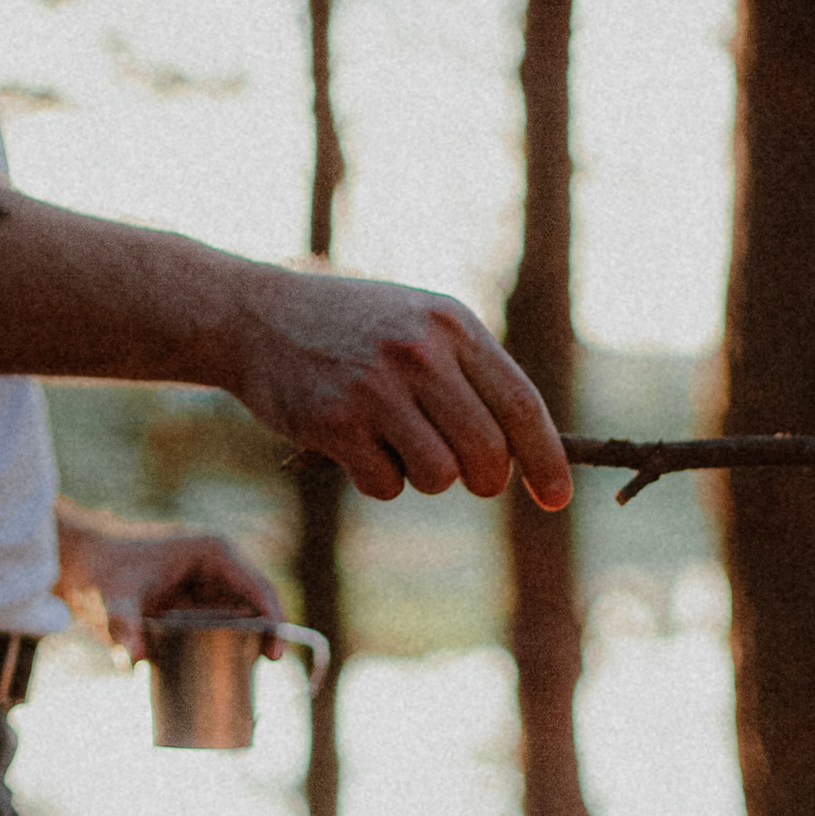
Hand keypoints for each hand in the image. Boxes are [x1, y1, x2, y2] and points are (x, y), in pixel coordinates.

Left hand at [53, 507, 284, 662]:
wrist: (80, 563)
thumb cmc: (101, 573)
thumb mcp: (114, 601)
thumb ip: (124, 628)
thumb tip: (132, 661)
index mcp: (213, 553)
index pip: (259, 588)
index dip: (275, 621)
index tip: (274, 656)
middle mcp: (218, 565)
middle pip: (257, 606)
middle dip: (264, 639)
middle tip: (259, 673)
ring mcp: (209, 583)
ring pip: (243, 618)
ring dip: (248, 645)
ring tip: (245, 679)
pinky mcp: (197, 600)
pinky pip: (224, 625)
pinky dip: (228, 647)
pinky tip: (226, 673)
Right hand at [226, 263, 573, 509]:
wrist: (257, 317)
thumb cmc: (352, 328)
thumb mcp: (419, 325)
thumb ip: (470, 374)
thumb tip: (525, 453)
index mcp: (452, 323)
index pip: (520, 404)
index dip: (545, 459)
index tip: (557, 498)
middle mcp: (419, 352)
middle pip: (487, 453)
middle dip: (486, 480)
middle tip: (469, 477)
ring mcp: (375, 387)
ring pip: (440, 476)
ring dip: (425, 476)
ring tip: (396, 442)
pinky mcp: (335, 423)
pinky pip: (387, 486)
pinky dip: (379, 480)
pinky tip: (355, 444)